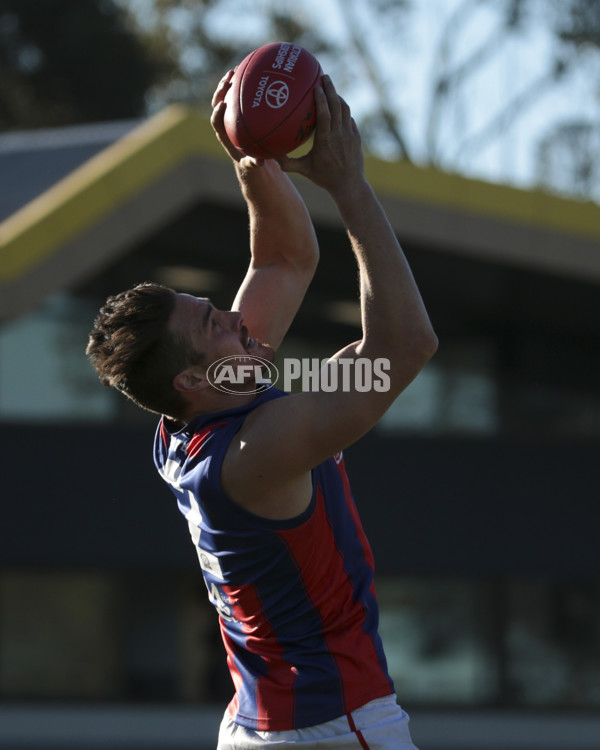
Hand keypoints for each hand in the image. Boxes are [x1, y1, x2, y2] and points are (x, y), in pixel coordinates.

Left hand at [210, 70, 263, 168]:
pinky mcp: (238, 110)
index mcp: (224, 134)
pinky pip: (238, 95)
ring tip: (234, 70)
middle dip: (220, 92)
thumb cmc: (250, 163)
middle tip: (227, 81)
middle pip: (217, 104)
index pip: (215, 121)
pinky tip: (251, 73)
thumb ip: (253, 164)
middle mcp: (224, 122)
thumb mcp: (252, 166)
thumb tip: (260, 162)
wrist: (250, 159)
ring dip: (228, 83)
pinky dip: (242, 85)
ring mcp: (231, 114)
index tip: (223, 105)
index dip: (217, 113)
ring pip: (225, 96)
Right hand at [277, 76, 364, 197]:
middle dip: (331, 89)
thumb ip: (287, 163)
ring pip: (345, 109)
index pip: (325, 115)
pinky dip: (343, 110)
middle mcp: (340, 135)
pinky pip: (350, 118)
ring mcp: (350, 135)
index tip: (316, 87)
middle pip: (337, 106)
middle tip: (324, 76)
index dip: (322, 99)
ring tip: (330, 88)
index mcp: (326, 142)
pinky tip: (337, 106)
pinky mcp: (357, 137)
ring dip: (338, 96)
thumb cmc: (325, 178)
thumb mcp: (305, 170)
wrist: (349, 186)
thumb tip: (270, 156)